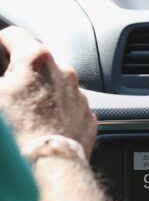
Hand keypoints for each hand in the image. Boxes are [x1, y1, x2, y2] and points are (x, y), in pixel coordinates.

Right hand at [0, 26, 96, 157]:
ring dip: (43, 92)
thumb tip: (4, 82)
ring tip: (28, 112)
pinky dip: (58, 110)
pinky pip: (70, 105)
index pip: (14, 35)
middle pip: (38, 62)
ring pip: (56, 84)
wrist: (50, 165)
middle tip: (10, 91)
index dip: (2, 42)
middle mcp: (64, 72)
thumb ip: (0, 81)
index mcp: (36, 59)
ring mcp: (79, 94)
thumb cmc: (16, 132)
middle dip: (24, 72)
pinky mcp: (87, 115)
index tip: (0, 48)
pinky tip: (44, 124)